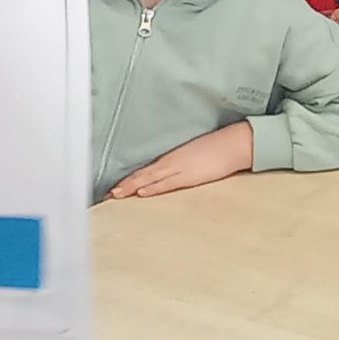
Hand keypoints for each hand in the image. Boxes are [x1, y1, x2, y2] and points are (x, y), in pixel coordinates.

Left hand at [108, 122, 253, 198]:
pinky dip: (153, 187)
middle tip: (108, 194)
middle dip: (124, 185)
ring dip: (132, 186)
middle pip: (142, 174)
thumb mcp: (192, 155)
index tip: (115, 188)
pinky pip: (166, 183)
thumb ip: (178, 163)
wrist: (231, 145)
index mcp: (171, 157)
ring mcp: (178, 168)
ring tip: (117, 194)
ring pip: (149, 178)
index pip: (145, 170)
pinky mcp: (188, 176)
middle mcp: (170, 162)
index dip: (129, 179)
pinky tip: (141, 192)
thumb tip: (166, 173)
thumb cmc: (215, 149)